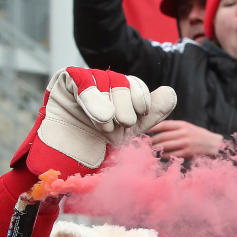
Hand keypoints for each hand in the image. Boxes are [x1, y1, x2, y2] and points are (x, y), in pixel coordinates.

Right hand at [11, 67, 175, 176]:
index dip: (141, 102)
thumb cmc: (99, 145)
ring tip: (105, 126)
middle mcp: (104, 82)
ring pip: (105, 81)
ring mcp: (84, 79)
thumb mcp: (131, 130)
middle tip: (119, 125)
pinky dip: (91, 98)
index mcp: (121, 90)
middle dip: (125, 106)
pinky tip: (98, 116)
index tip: (135, 120)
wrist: (68, 158)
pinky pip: (81, 79)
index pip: (137, 85)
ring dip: (108, 107)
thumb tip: (171, 93)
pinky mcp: (65, 80)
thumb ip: (153, 112)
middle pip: (122, 82)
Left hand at [148, 120, 223, 158]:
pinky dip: (164, 155)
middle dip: (152, 141)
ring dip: (156, 149)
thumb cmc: (199, 136)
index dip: (152, 128)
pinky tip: (161, 156)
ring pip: (165, 146)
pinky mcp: (187, 152)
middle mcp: (183, 133)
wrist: (215, 145)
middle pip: (162, 137)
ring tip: (151, 150)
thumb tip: (158, 130)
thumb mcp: (188, 128)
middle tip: (146, 144)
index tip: (143, 130)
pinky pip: (171, 154)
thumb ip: (175, 128)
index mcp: (182, 125)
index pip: (163, 125)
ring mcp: (185, 143)